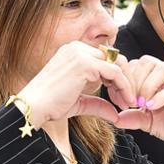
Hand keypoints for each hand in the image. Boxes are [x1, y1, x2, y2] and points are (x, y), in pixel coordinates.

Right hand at [17, 41, 134, 127]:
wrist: (34, 107)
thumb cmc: (51, 106)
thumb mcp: (79, 102)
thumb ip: (97, 103)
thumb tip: (115, 115)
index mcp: (74, 52)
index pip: (105, 59)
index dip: (117, 79)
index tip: (121, 99)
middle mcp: (77, 48)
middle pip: (114, 58)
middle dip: (125, 80)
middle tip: (129, 101)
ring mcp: (81, 53)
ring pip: (117, 64)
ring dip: (127, 85)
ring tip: (128, 103)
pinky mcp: (85, 63)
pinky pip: (114, 72)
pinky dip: (124, 86)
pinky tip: (125, 101)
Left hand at [113, 55, 163, 152]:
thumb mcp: (148, 122)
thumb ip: (132, 117)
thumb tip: (114, 118)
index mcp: (157, 79)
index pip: (137, 64)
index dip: (125, 79)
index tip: (118, 97)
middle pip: (148, 62)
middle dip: (135, 80)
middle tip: (130, 101)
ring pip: (162, 69)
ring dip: (147, 85)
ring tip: (141, 104)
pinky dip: (161, 96)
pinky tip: (152, 107)